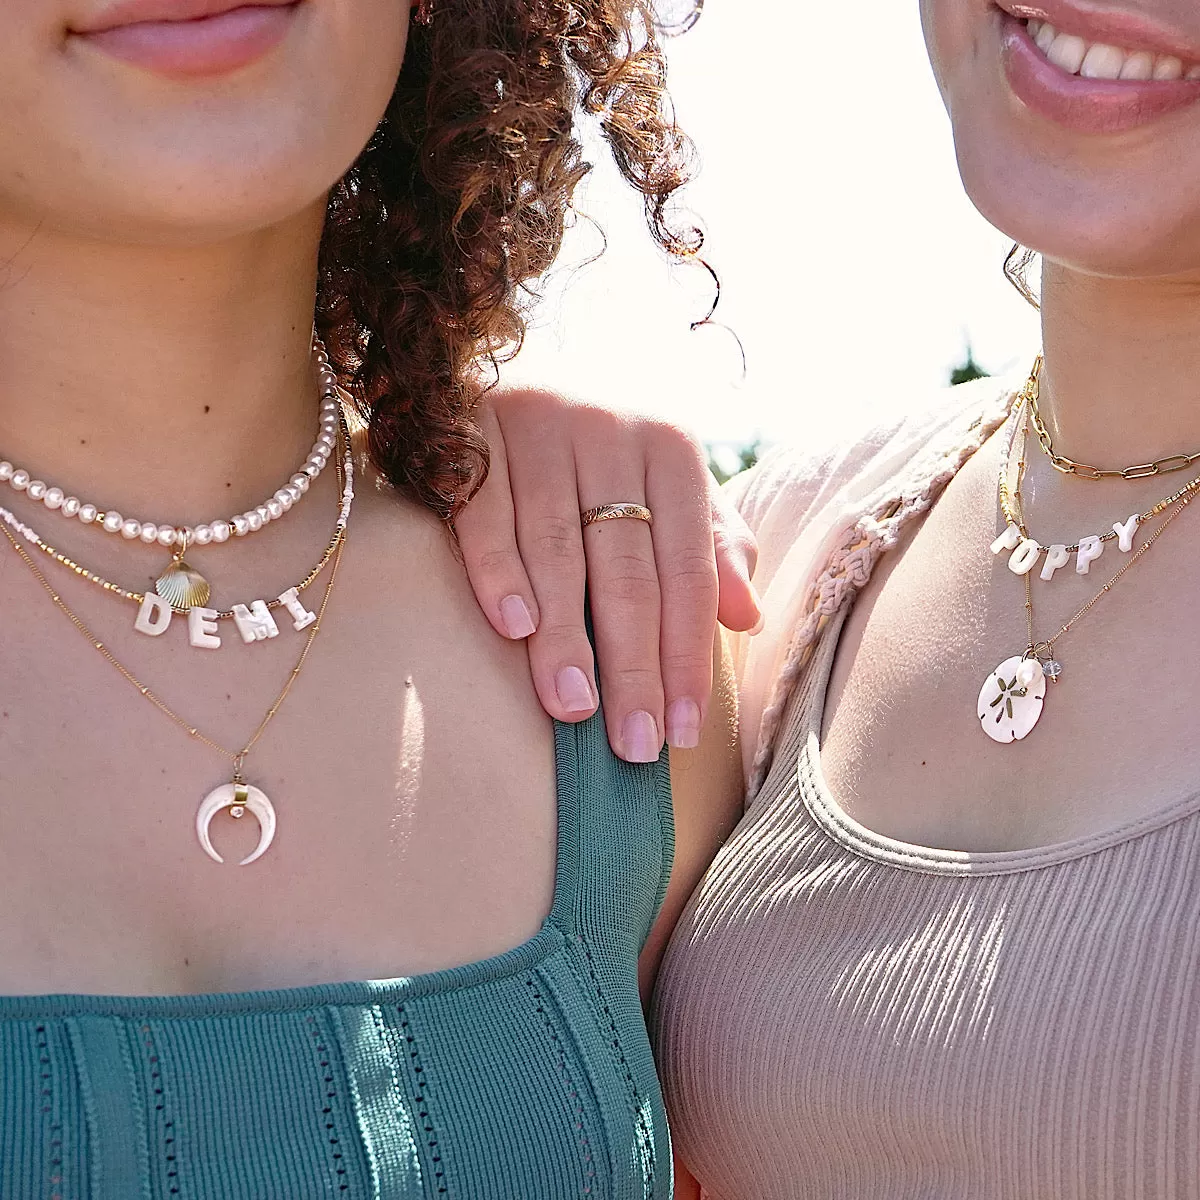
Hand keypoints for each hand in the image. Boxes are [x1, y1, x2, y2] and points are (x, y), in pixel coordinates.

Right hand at [455, 388, 759, 762]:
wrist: (515, 367)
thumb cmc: (608, 451)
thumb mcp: (672, 485)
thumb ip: (713, 546)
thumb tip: (749, 619)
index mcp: (672, 448)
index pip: (688, 570)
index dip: (690, 654)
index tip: (685, 729)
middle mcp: (611, 433)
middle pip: (628, 570)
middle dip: (635, 664)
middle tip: (635, 743)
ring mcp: (538, 429)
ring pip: (558, 551)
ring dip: (567, 635)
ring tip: (576, 707)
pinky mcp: (472, 433)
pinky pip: (487, 513)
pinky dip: (500, 571)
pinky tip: (515, 629)